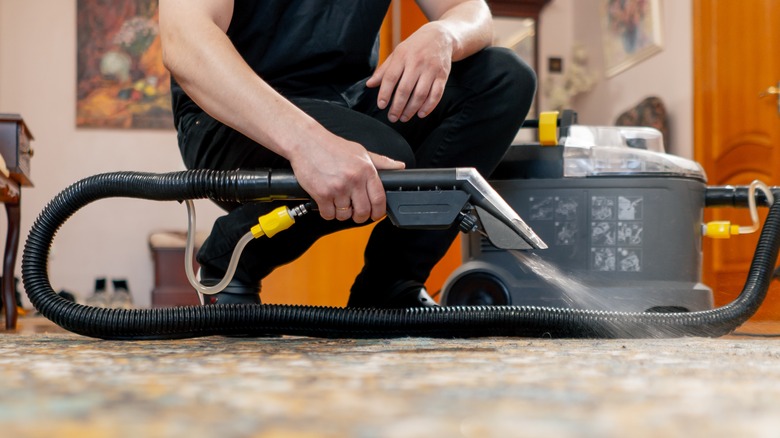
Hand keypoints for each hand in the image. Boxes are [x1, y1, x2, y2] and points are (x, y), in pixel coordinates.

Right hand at [289, 133, 404, 222]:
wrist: (306, 142)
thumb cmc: (332, 147)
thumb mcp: (360, 151)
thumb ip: (381, 162)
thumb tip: (400, 166)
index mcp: (366, 170)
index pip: (379, 199)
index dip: (379, 212)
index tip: (376, 214)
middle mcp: (354, 180)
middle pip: (363, 212)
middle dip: (360, 216)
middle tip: (356, 213)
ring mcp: (338, 188)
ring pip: (345, 215)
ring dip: (342, 214)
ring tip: (339, 203)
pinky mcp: (322, 194)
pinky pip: (329, 214)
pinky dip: (328, 213)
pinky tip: (327, 203)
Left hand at [366, 22, 452, 122]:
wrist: (440, 36)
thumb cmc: (414, 47)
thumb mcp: (397, 53)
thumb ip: (384, 70)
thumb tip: (369, 84)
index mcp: (402, 56)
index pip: (391, 77)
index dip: (385, 93)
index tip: (381, 106)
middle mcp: (417, 62)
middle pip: (405, 89)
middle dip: (397, 106)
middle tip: (392, 117)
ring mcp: (431, 69)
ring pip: (420, 94)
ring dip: (411, 109)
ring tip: (404, 118)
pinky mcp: (442, 75)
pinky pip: (436, 94)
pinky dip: (429, 106)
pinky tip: (421, 114)